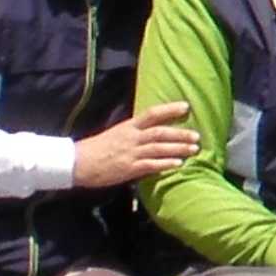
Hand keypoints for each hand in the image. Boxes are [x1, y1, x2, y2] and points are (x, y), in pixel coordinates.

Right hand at [68, 98, 194, 190]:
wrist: (78, 162)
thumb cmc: (97, 149)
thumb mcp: (117, 134)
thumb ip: (135, 133)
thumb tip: (154, 132)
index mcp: (128, 127)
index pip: (151, 114)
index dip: (169, 109)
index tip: (186, 107)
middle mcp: (131, 137)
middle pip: (159, 132)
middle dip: (180, 133)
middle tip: (197, 135)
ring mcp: (130, 153)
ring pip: (158, 148)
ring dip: (178, 148)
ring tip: (194, 149)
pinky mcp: (128, 168)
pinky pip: (150, 165)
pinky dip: (165, 164)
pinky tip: (178, 164)